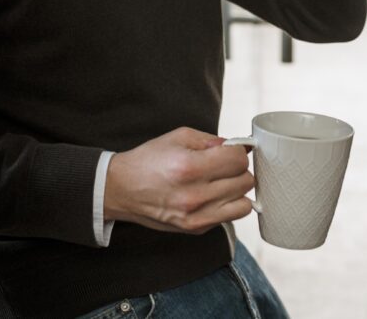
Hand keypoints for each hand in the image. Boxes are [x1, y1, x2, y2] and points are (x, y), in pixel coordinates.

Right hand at [104, 127, 254, 233]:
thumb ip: (211, 141)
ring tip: (221, 182)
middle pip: (245, 181)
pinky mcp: (196, 229)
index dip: (238, 151)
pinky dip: (227, 205)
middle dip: (238, 169)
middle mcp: (195, 195)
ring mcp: (196, 216)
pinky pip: (230, 217)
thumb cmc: (149, 160)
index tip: (231, 150)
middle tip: (224, 165)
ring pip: (244, 204)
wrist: (121, 189)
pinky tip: (212, 195)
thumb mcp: (178, 137)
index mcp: (190, 167)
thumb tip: (239, 147)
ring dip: (237, 190)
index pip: (238, 160)